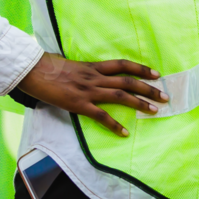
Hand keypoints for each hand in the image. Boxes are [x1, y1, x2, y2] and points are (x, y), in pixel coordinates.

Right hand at [16, 53, 169, 136]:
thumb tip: (94, 75)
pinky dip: (114, 125)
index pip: (123, 65)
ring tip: (154, 111)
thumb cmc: (50, 68)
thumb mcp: (72, 66)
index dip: (141, 68)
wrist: (34, 71)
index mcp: (93, 67)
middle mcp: (95, 77)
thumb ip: (86, 72)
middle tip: (165, 96)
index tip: (156, 74)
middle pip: (128, 80)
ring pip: (120, 95)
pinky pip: (101, 115)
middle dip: (148, 88)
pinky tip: (125, 133)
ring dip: (139, 103)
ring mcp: (88, 90)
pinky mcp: (79, 104)